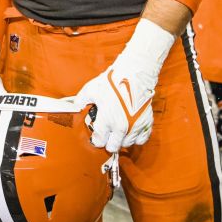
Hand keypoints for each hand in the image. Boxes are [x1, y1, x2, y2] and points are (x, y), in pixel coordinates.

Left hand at [74, 20, 174, 151]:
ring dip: (121, 140)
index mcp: (106, 120)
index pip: (99, 141)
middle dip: (108, 142)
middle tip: (106, 134)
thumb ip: (81, 100)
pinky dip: (136, 137)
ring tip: (117, 130)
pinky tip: (130, 130)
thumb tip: (75, 107)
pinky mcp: (146, 123)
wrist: (134, 74)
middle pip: (113, 147)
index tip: (96, 135)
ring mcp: (135, 126)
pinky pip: (142, 139)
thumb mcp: (91, 89)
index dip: (96, 139)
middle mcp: (121, 126)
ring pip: (126, 144)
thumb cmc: (113, 81)